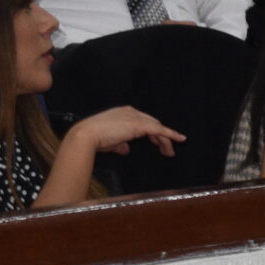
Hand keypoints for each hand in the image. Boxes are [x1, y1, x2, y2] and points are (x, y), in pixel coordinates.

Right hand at [65, 105, 183, 157]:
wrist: (86, 136)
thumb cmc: (94, 138)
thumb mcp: (110, 141)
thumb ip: (120, 144)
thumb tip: (126, 149)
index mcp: (123, 113)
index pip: (142, 121)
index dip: (151, 132)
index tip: (155, 142)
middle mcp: (131, 112)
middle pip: (152, 123)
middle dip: (160, 137)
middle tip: (166, 150)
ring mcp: (135, 117)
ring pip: (157, 127)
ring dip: (166, 140)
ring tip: (170, 152)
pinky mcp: (139, 125)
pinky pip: (159, 130)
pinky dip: (170, 134)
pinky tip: (179, 139)